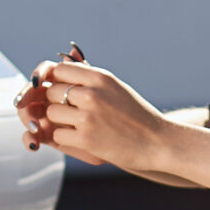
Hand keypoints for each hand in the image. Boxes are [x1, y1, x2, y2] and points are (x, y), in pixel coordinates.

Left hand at [17, 59, 171, 172]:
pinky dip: (67, 139)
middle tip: (73, 113)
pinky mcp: (86, 139)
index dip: (58, 82)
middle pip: (52, 92)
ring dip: (60, 122)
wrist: (158, 142)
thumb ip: (90, 79)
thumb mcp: (115, 88)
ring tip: (80, 127)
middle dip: (58, 103)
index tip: (65, 93)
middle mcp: (92, 93)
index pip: (60, 70)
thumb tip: (61, 67)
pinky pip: (58, 136)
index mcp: (100, 77)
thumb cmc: (136, 115)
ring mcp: (88, 117)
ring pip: (51, 114)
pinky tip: (84, 139)